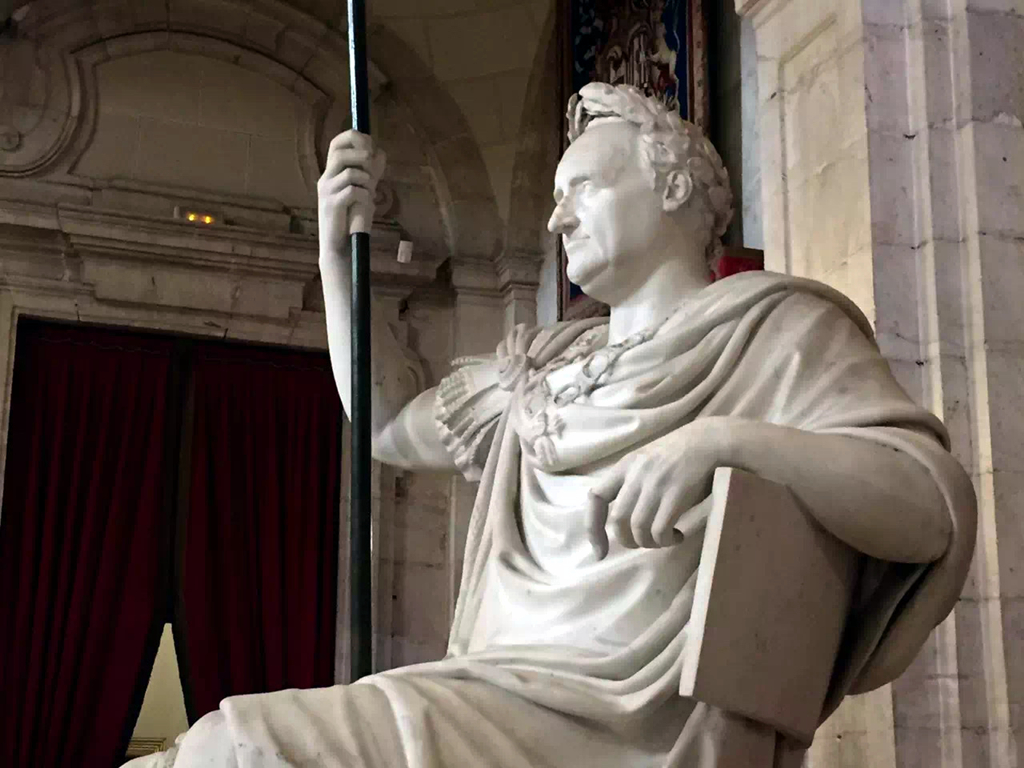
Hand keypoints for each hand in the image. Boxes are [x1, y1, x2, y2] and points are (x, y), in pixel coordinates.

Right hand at [318, 130, 386, 256]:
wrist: (339, 246)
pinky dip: (365, 196)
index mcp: (331, 173)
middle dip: (362, 157)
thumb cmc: (351, 218)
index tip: (370, 146)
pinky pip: (353, 191)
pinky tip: (367, 205)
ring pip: (350, 173)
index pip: (336, 143)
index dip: (353, 138)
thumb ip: (369, 173)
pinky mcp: (332, 206)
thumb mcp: (362, 191)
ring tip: (370, 192)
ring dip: (366, 180)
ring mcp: (327, 192)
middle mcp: (325, 179)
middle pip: (340, 153)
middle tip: (373, 171)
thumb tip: (380, 153)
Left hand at [586, 420, 726, 558]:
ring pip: (638, 528)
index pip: (596, 497)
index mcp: (624, 466)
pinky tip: (677, 536)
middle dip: (628, 540)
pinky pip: (660, 530)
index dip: (592, 528)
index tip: (599, 551)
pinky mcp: (675, 494)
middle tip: (643, 543)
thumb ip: (631, 486)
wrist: (708, 440)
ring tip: (664, 540)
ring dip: (649, 542)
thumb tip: (622, 523)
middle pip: (618, 520)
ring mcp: (655, 484)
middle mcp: (636, 474)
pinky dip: (666, 540)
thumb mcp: (645, 463)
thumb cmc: (677, 455)